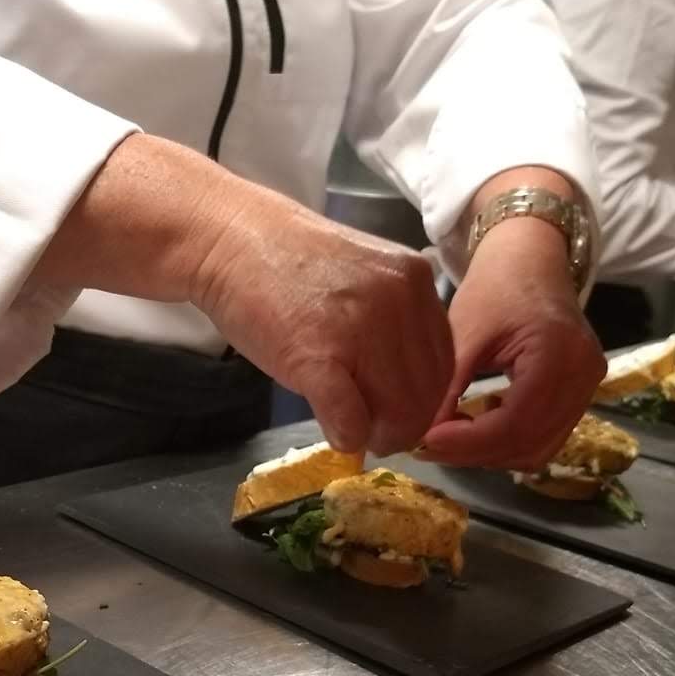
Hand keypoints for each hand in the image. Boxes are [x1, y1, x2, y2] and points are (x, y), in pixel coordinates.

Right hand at [190, 181, 453, 455]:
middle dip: (404, 427)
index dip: (425, 400)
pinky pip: (351, 420)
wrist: (229, 238)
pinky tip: (334, 431)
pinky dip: (347, 437)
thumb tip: (405, 392)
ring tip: (354, 430)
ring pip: (398, 413)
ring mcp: (360, 328)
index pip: (445, 363)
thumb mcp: (365, 280)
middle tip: (375, 433)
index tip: (398, 412)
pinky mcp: (317, 357)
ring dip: (377, 435)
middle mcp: (398, 302)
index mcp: (415, 282)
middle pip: (427, 394)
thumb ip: (394, 325)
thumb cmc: (287, 263)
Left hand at [418, 217, 604, 469]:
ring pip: (539, 449)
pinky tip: (478, 425)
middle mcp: (583, 376)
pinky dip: (510, 441)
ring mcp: (588, 386)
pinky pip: (546, 436)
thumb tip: (422, 437)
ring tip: (450, 438)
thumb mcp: (463, 334)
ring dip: (492, 452)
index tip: (425, 441)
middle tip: (429, 445)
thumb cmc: (495, 286)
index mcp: (556, 354)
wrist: (530, 261)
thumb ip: (446, 388)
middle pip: (529, 443)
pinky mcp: (581, 392)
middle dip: (475, 453)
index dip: (468, 443)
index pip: (514, 424)